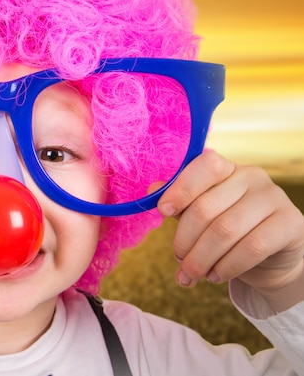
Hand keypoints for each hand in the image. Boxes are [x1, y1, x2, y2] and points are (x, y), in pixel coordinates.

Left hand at [157, 151, 303, 310]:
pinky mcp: (291, 223)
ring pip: (226, 231)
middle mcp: (252, 176)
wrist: (270, 256)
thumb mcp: (200, 214)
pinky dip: (227, 266)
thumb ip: (178, 202)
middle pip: (207, 208)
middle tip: (178, 260)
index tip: (162, 212)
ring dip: (201, 259)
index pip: (204, 167)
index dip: (181, 189)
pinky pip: (252, 247)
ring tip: (191, 274)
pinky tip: (215, 275)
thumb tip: (152, 191)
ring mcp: (274, 198)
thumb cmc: (227, 229)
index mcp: (226, 168)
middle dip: (185, 240)